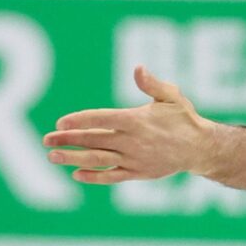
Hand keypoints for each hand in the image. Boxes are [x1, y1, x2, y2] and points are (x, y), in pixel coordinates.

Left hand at [45, 67, 212, 184]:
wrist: (199, 148)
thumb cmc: (183, 118)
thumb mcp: (171, 97)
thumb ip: (152, 84)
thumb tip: (137, 68)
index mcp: (137, 120)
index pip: (101, 118)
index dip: (79, 120)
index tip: (60, 122)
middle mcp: (132, 141)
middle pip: (94, 140)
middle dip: (68, 140)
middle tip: (46, 140)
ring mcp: (133, 159)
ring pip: (98, 160)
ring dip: (73, 159)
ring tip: (53, 157)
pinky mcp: (137, 173)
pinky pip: (112, 177)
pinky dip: (94, 177)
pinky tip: (76, 174)